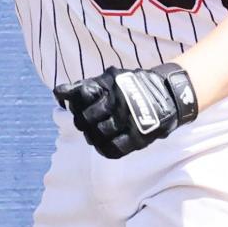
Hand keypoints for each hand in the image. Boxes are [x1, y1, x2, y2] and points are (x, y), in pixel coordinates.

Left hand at [53, 63, 197, 158]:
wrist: (168, 93)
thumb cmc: (132, 86)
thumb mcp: (110, 77)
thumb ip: (85, 85)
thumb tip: (59, 94)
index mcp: (108, 85)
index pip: (79, 96)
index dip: (73, 103)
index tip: (71, 105)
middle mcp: (116, 102)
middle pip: (86, 118)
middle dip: (82, 121)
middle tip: (83, 122)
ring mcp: (127, 120)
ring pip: (98, 134)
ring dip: (92, 136)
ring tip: (93, 133)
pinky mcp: (138, 137)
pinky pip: (114, 149)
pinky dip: (104, 148)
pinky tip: (102, 144)